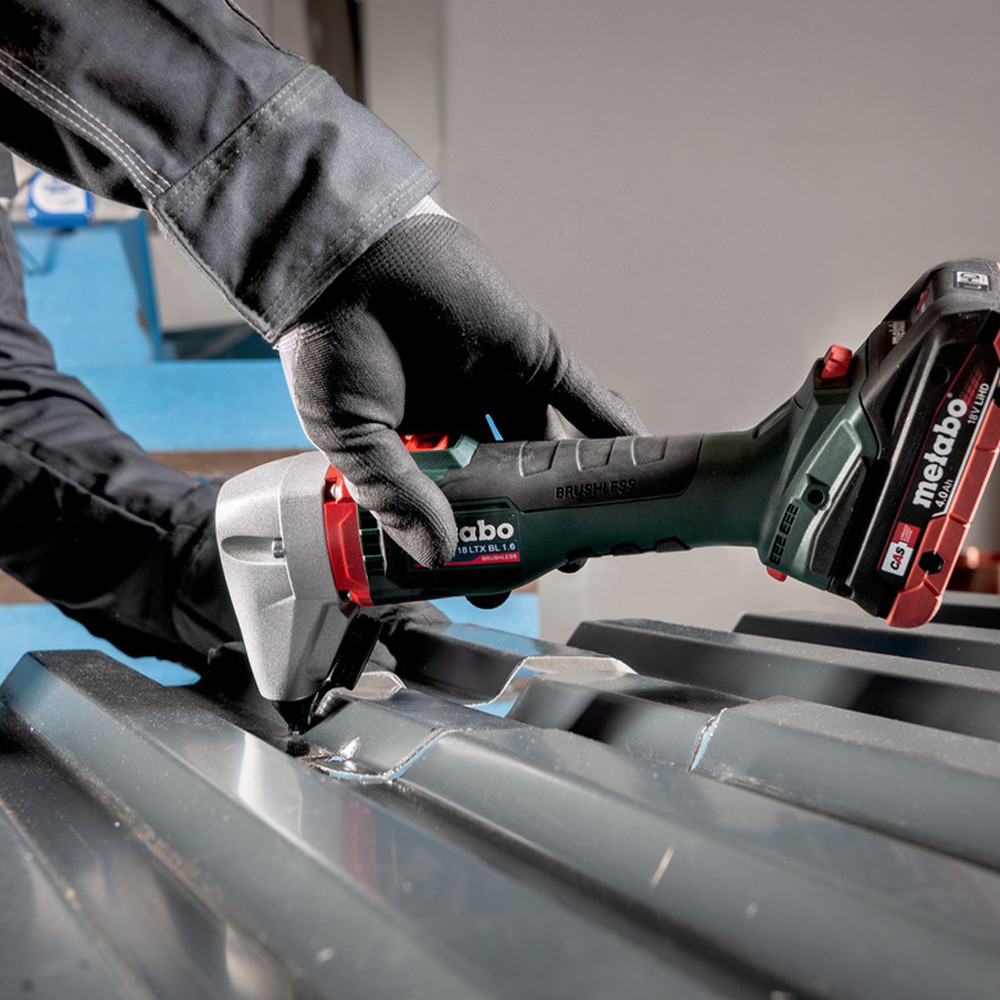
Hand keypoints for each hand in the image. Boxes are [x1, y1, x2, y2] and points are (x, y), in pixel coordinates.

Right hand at [278, 207, 646, 567]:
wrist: (347, 258)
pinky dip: (610, 426)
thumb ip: (396, 496)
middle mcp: (464, 422)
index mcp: (416, 447)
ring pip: (549, 447)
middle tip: (556, 563)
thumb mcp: (351, 439)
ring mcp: (501, 387)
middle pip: (511, 485)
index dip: (476, 544)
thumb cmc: (327, 345)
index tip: (491, 582)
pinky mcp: (533, 352)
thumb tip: (440, 555)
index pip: (456, 508)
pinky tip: (633, 463)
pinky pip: (582, 395)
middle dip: (535, 525)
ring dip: (575, 487)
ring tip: (601, 530)